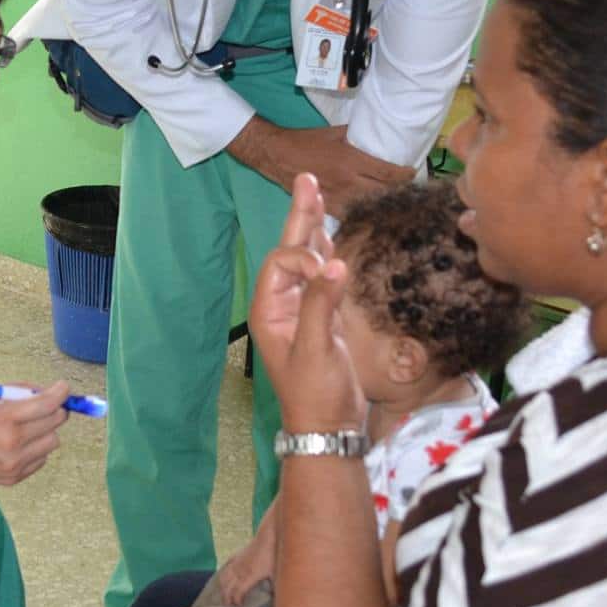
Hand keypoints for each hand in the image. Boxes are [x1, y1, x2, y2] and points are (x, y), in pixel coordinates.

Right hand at [0, 382, 68, 488]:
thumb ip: (13, 392)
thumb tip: (40, 391)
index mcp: (4, 418)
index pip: (48, 404)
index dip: (60, 392)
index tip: (63, 388)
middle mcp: (13, 442)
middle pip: (56, 422)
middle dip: (55, 409)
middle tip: (45, 405)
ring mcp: (15, 463)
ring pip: (52, 442)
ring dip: (46, 430)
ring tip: (27, 426)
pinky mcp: (13, 478)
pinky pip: (41, 459)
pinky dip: (37, 448)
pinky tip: (19, 443)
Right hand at [216, 517, 277, 606]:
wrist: (269, 535)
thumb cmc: (275, 554)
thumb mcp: (277, 573)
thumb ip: (276, 588)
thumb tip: (281, 601)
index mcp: (249, 576)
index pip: (237, 592)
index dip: (235, 602)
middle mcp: (240, 570)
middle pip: (227, 587)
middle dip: (226, 598)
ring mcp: (238, 562)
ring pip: (224, 578)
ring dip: (223, 588)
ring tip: (225, 597)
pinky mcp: (238, 555)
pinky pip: (226, 567)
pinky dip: (224, 576)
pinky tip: (225, 580)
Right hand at [227, 120, 409, 214]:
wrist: (279, 156)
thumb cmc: (307, 141)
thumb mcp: (335, 132)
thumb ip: (357, 135)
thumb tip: (377, 133)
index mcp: (352, 161)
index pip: (388, 172)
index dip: (405, 174)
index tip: (413, 172)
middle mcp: (348, 182)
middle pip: (384, 191)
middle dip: (400, 190)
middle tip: (410, 188)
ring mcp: (339, 197)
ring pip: (370, 206)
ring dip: (384, 204)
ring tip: (397, 202)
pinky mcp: (328, 207)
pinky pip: (352, 215)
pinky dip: (364, 214)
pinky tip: (373, 214)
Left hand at [248, 175, 366, 431]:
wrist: (330, 428)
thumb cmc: (317, 394)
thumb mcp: (317, 349)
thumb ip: (322, 305)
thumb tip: (336, 264)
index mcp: (270, 310)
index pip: (282, 262)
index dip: (305, 257)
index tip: (332, 273)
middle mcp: (282, 304)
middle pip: (289, 250)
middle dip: (300, 215)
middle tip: (306, 178)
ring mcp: (302, 309)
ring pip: (307, 259)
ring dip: (314, 227)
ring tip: (315, 193)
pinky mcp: (322, 317)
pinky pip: (322, 275)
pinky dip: (328, 252)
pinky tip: (330, 233)